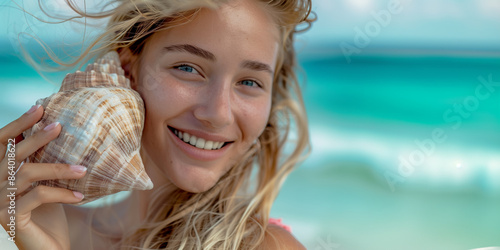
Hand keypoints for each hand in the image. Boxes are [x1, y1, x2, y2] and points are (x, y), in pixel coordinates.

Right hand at [0, 105, 86, 249]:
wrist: (48, 248)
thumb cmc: (47, 212)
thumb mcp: (43, 182)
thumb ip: (39, 160)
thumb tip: (54, 126)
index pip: (0, 143)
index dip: (18, 124)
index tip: (40, 108)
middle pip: (12, 155)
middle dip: (36, 138)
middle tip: (59, 126)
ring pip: (27, 173)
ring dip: (58, 168)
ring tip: (83, 169)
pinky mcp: (10, 218)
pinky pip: (37, 196)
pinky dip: (61, 193)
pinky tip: (80, 195)